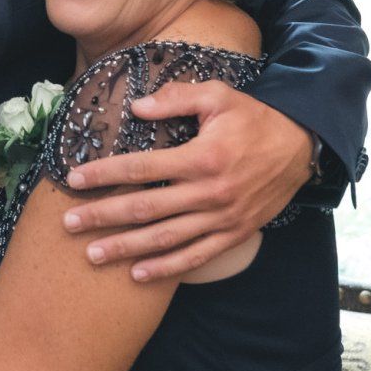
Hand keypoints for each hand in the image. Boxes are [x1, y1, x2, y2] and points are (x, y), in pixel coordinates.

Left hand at [59, 81, 312, 282]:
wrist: (301, 147)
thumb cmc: (254, 118)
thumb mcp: (218, 96)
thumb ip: (176, 99)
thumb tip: (136, 107)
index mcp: (202, 157)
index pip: (141, 168)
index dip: (104, 174)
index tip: (74, 179)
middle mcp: (209, 193)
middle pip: (146, 208)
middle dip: (103, 217)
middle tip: (69, 223)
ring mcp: (222, 218)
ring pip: (166, 239)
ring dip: (127, 248)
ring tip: (93, 255)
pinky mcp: (234, 235)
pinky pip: (196, 257)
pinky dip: (166, 269)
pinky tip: (138, 274)